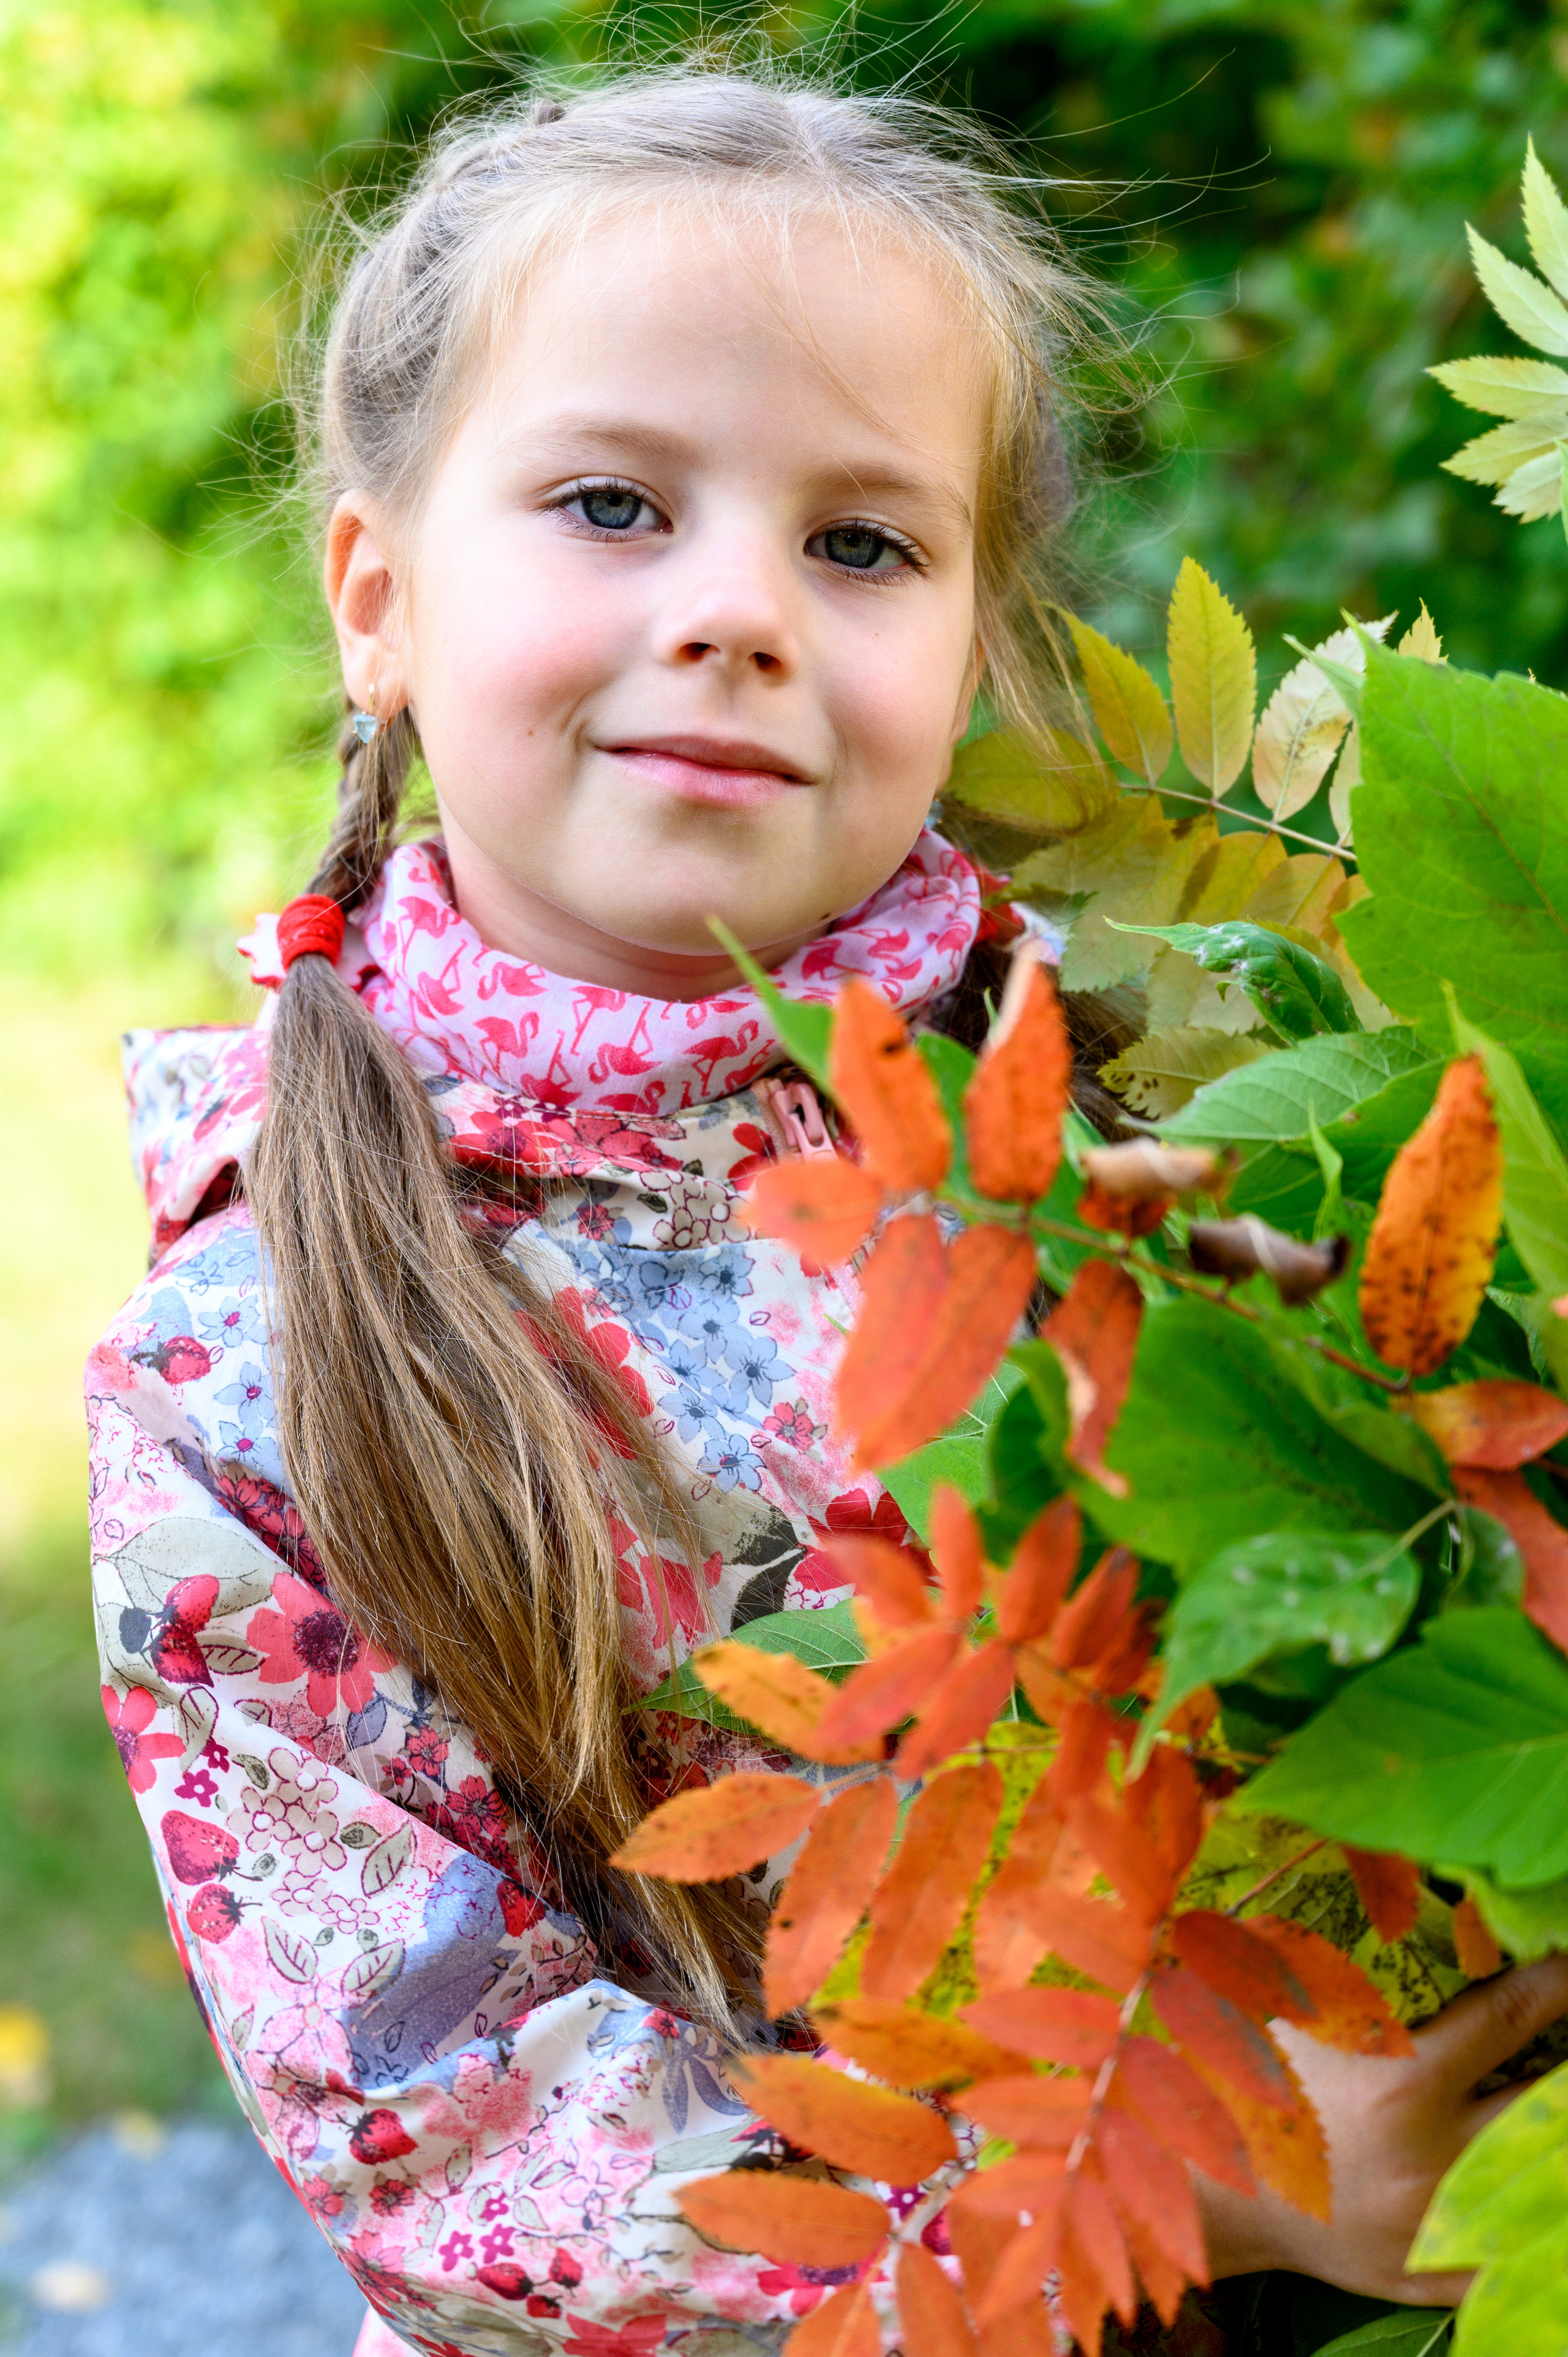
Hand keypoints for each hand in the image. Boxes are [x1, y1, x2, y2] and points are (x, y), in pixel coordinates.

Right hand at [1196, 1953, 1567, 2304]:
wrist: (1203, 2190)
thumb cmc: (1236, 2080)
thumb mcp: (1285, 2011)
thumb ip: (1337, 1962)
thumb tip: (1380, 1885)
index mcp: (1400, 2087)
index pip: (1507, 2020)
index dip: (1554, 1985)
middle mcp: (1432, 2162)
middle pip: (1546, 2108)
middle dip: (1567, 2073)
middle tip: (1567, 2048)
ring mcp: (1437, 2229)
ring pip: (1543, 2183)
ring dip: (1553, 2139)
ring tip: (1553, 2109)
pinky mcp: (1432, 2276)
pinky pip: (1515, 2260)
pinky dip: (1535, 2223)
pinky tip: (1534, 2189)